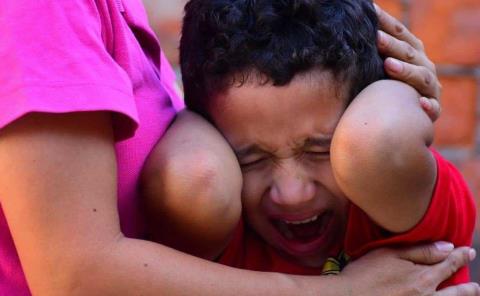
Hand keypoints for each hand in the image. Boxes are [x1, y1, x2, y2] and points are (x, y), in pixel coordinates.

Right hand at [339, 242, 478, 295]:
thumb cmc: (365, 273)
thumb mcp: (390, 254)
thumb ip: (420, 251)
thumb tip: (448, 247)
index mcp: (423, 278)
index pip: (448, 264)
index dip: (460, 257)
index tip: (469, 252)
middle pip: (455, 293)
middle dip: (467, 289)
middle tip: (476, 286)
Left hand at [375, 3, 440, 121]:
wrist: (403, 119)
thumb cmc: (385, 88)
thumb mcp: (378, 68)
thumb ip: (371, 51)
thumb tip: (347, 28)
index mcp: (412, 52)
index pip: (400, 33)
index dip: (386, 22)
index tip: (371, 12)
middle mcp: (424, 66)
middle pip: (409, 53)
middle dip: (393, 45)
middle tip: (376, 38)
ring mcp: (430, 88)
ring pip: (421, 77)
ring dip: (406, 71)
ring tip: (389, 66)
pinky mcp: (433, 109)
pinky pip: (434, 108)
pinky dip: (429, 106)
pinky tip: (421, 104)